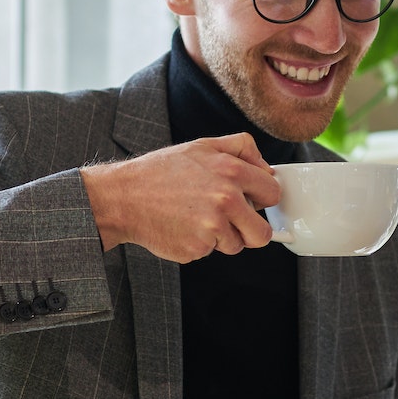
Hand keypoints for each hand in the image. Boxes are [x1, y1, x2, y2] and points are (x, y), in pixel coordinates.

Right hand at [81, 134, 281, 261]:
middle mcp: (226, 198)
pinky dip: (200, 244)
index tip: (252, 201)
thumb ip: (241, 148)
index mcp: (231, 170)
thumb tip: (268, 168)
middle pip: (263, 233)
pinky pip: (211, 252)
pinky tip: (183, 228)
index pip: (273, 193)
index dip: (263, 199)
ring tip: (197, 219)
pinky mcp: (197, 248)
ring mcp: (212, 226)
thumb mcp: (202, 146)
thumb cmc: (161, 172)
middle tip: (230, 221)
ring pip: (236, 245)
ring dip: (222, 238)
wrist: (124, 197)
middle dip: (250, 230)